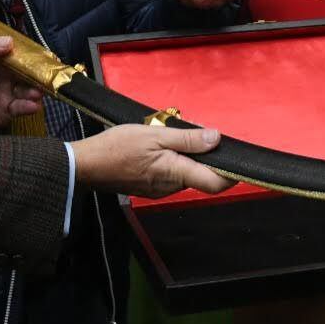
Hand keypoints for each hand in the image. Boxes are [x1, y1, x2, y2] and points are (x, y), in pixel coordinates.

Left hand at [0, 35, 43, 132]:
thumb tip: (8, 41)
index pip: (19, 55)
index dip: (32, 55)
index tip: (44, 57)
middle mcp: (7, 77)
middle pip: (28, 73)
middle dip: (38, 75)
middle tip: (45, 77)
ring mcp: (8, 94)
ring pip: (27, 91)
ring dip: (35, 91)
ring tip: (36, 93)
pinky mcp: (7, 112)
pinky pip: (21, 108)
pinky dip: (28, 107)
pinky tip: (31, 105)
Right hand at [71, 124, 235, 196]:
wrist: (85, 165)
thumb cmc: (117, 147)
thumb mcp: (155, 134)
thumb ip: (188, 138)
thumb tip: (216, 139)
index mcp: (176, 172)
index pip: (216, 183)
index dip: (232, 174)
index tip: (238, 160)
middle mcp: (171, 186)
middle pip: (202, 177)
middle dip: (206, 158)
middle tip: (198, 134)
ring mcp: (160, 190)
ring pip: (186, 175)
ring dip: (187, 158)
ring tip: (172, 136)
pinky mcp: (149, 188)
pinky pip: (171, 176)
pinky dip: (173, 163)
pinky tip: (159, 148)